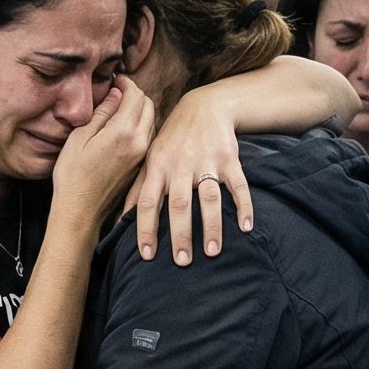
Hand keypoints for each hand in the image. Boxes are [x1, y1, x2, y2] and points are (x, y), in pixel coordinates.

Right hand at [50, 78, 155, 232]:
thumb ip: (101, 113)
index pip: (135, 96)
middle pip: (149, 106)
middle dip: (136, 94)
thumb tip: (115, 94)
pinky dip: (141, 127)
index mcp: (123, 132)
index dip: (126, 83)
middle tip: (118, 91)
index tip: (115, 79)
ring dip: (140, 110)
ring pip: (152, 121)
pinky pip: (148, 138)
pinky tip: (124, 129)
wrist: (80, 212)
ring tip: (121, 108)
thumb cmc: (73, 176)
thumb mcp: (80, 138)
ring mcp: (143, 156)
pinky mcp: (141, 167)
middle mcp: (139, 142)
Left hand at [129, 88, 252, 264]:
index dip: (145, 228)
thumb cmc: (172, 140)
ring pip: (209, 197)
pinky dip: (244, 205)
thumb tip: (121, 221)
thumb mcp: (150, 158)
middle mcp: (180, 166)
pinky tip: (247, 227)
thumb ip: (138, 189)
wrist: (204, 107)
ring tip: (212, 252)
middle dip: (180, 234)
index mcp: (158, 167)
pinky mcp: (229, 159)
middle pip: (179, 204)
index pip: (148, 202)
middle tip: (182, 262)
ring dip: (211, 226)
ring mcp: (206, 162)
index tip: (147, 255)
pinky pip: (238, 185)